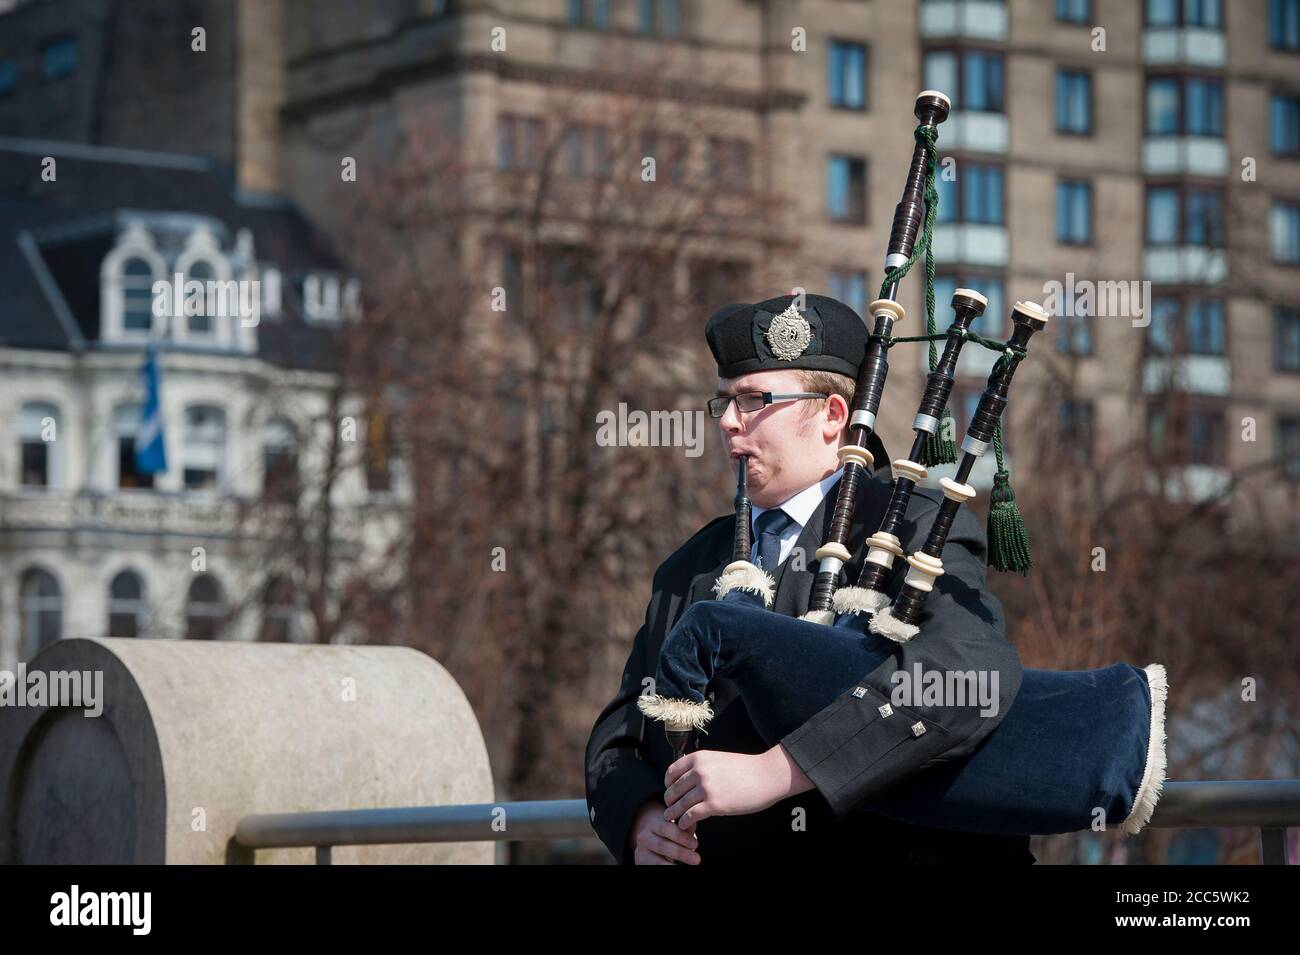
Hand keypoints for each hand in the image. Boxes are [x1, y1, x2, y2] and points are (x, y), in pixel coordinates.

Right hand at [629, 796, 700, 864]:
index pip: (666, 828)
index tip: (695, 844)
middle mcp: (644, 836)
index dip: (680, 836)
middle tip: (697, 859)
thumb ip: (685, 827)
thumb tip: (694, 822)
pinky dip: (667, 868)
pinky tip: (677, 868)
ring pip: (657, 860)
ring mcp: (640, 851)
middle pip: (662, 845)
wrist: (650, 844)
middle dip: (680, 853)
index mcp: (653, 823)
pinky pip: (654, 867)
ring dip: (673, 865)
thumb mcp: (675, 828)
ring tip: (688, 866)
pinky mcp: (640, 862)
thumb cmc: (669, 835)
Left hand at [663, 744, 813, 827]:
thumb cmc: (745, 769)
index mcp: (699, 758)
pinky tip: (686, 825)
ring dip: (674, 814)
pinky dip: (684, 822)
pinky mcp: (714, 805)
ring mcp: (705, 788)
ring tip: (673, 819)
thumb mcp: (718, 759)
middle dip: (670, 801)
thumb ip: (702, 766)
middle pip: (672, 790)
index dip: (668, 784)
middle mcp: (699, 771)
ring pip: (679, 804)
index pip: (671, 772)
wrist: (766, 775)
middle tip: (671, 808)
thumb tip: (687, 777)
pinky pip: (690, 816)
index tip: (670, 791)